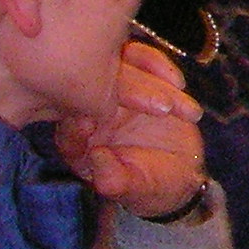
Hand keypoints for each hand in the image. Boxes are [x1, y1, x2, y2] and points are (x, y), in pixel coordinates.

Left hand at [56, 43, 205, 217]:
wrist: (181, 169)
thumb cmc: (153, 185)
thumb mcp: (137, 189)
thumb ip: (115, 179)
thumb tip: (97, 158)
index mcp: (77, 143)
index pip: (67, 129)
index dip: (76, 125)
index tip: (89, 124)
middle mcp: (89, 112)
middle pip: (91, 90)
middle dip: (119, 92)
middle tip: (156, 105)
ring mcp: (111, 91)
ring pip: (116, 67)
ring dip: (144, 74)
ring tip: (174, 93)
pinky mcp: (135, 76)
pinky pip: (140, 59)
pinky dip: (158, 65)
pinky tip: (177, 82)